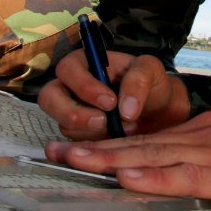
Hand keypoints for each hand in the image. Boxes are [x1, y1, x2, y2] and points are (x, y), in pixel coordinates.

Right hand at [38, 49, 190, 139]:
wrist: (161, 114)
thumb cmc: (151, 85)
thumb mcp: (151, 71)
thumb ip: (138, 81)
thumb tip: (124, 109)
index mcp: (85, 63)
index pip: (68, 69)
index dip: (83, 86)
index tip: (110, 102)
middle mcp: (72, 88)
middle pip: (49, 98)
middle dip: (72, 113)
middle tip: (102, 122)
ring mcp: (72, 113)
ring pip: (63, 125)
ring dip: (91, 133)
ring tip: (123, 131)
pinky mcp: (78, 137)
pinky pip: (75, 145)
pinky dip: (95, 147)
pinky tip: (117, 142)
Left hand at [44, 115, 210, 210]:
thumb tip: (186, 171)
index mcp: (207, 130)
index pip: (150, 136)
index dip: (111, 142)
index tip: (78, 147)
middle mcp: (203, 134)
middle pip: (139, 140)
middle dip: (94, 146)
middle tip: (53, 152)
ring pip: (151, 153)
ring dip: (107, 157)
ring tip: (71, 160)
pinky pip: (183, 175)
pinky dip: (151, 174)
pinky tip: (125, 174)